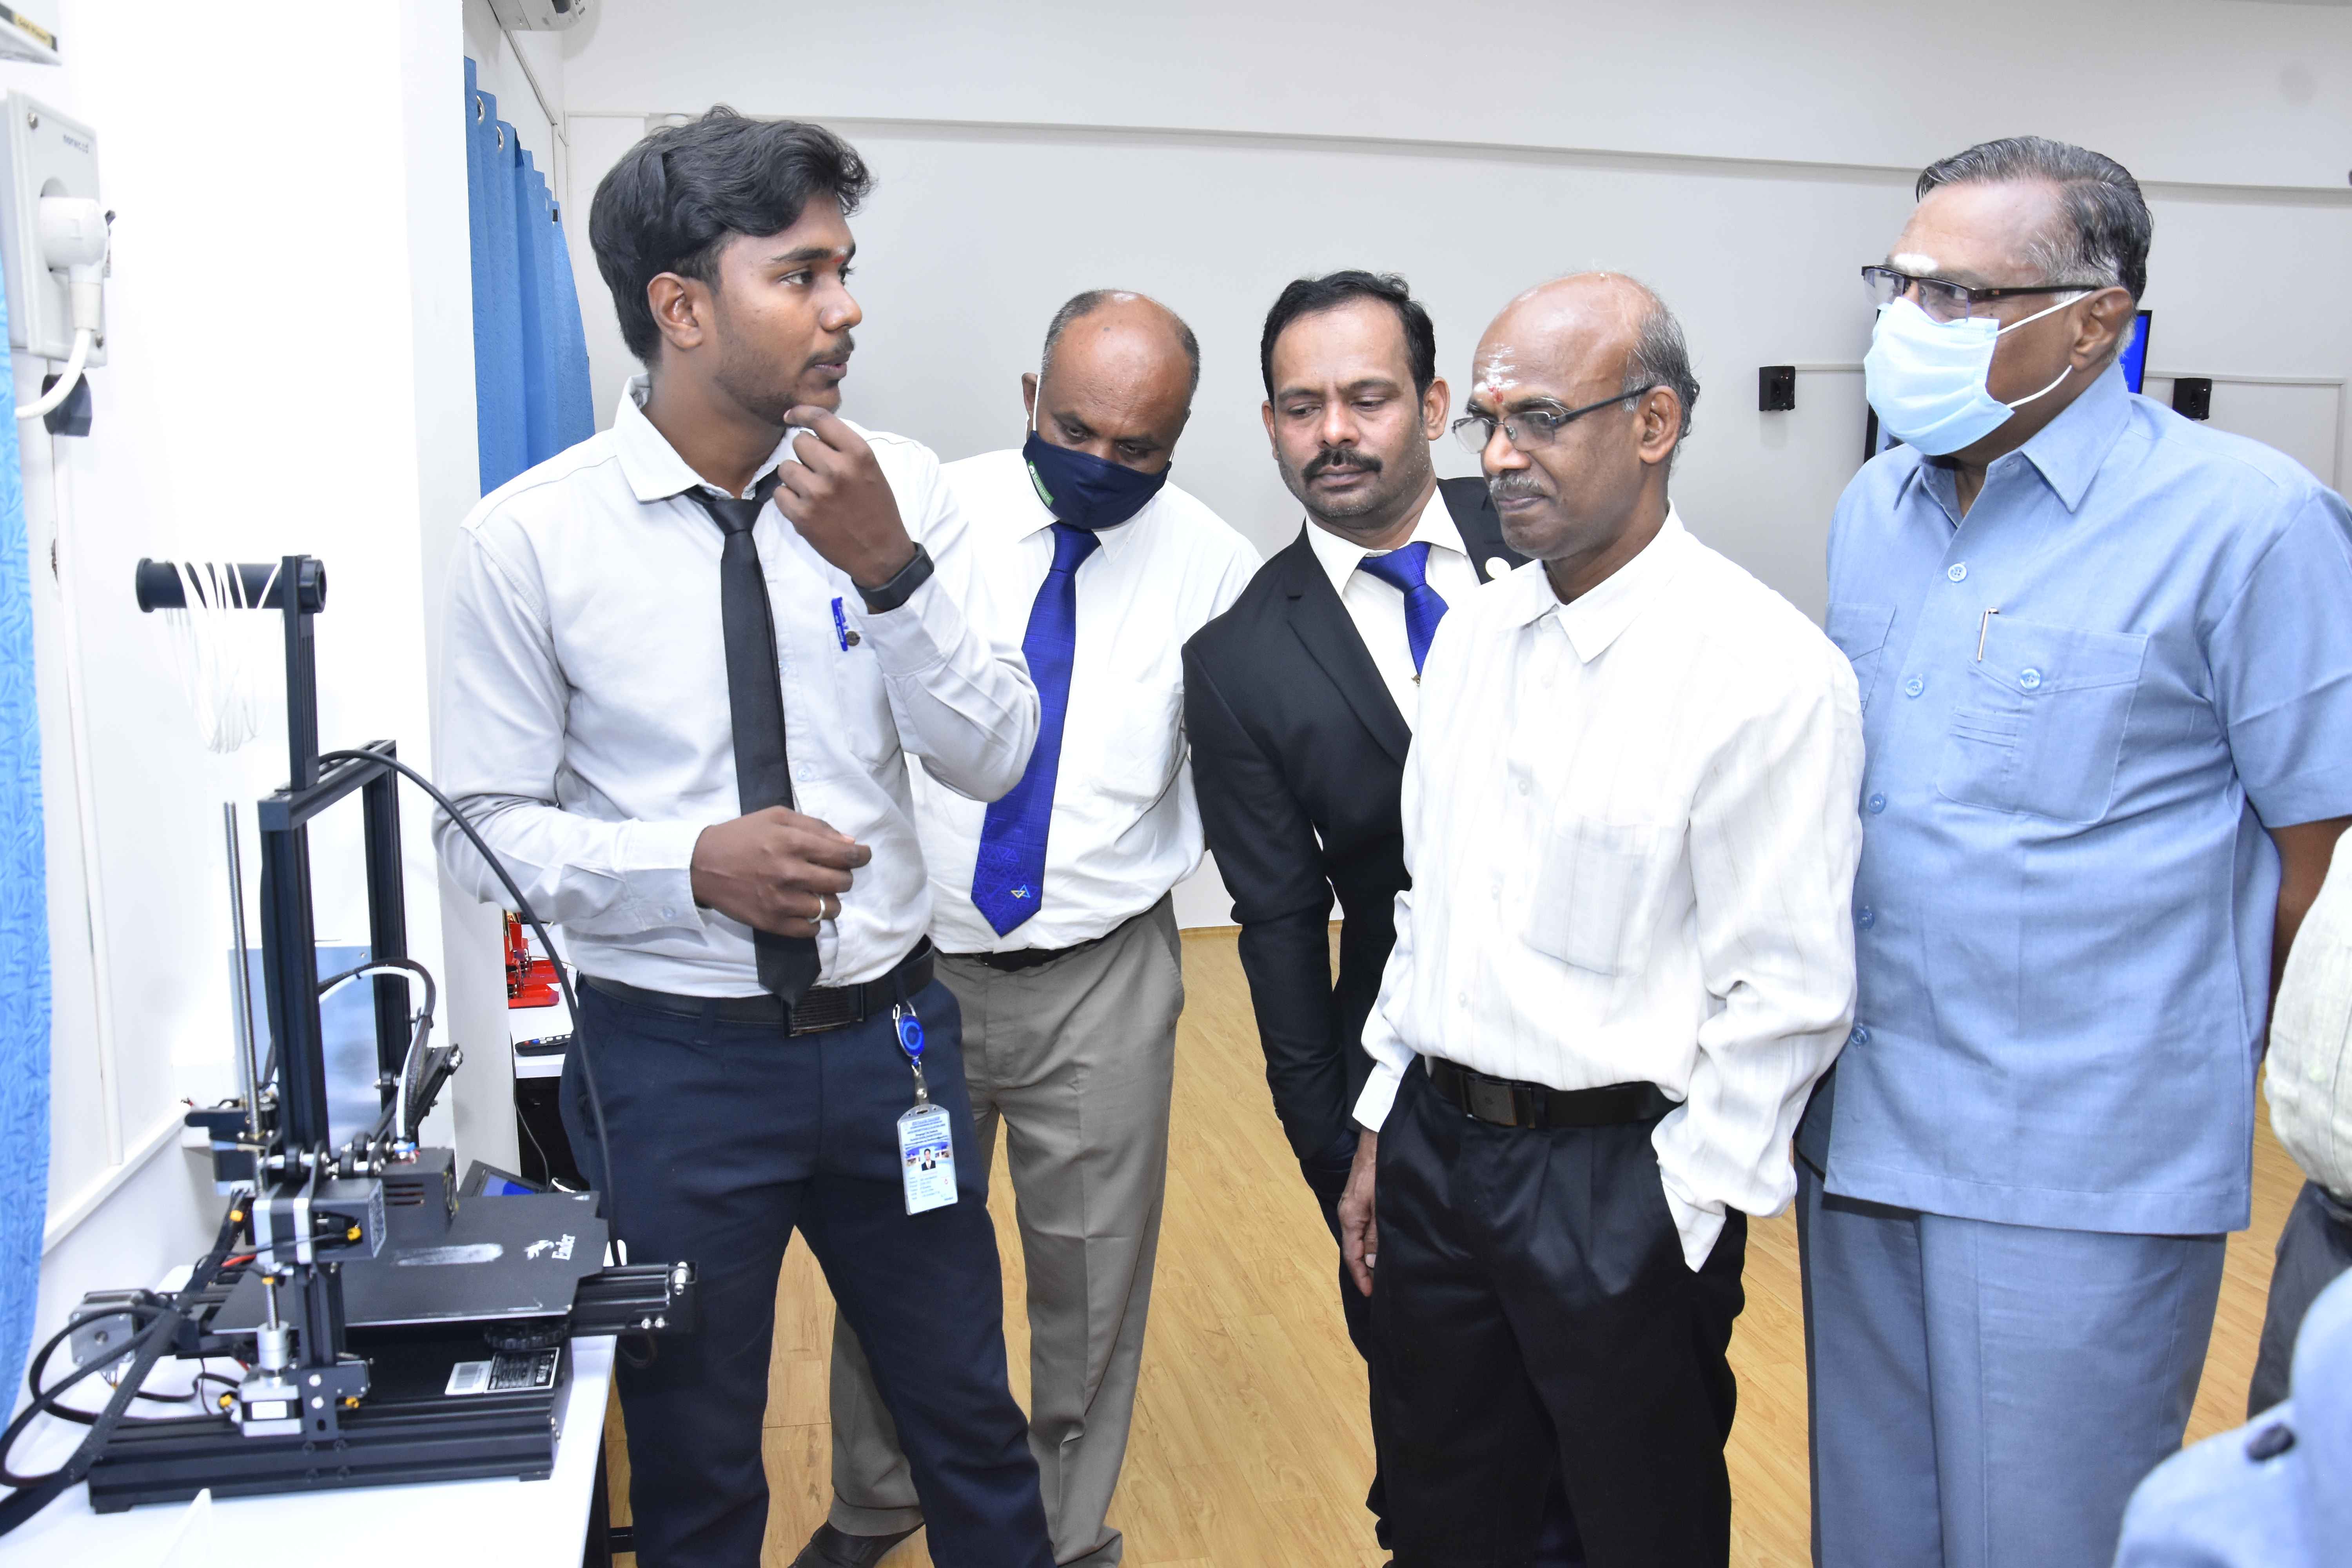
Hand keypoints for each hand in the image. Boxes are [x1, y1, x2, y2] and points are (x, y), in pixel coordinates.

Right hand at [689, 807, 870, 936]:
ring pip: (830, 908)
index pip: (845, 855)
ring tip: (816, 891)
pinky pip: (810, 930)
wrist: (701, 864)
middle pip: (842, 883)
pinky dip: (813, 920)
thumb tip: (850, 844)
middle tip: (833, 872)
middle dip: (844, 876)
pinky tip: (803, 908)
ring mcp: (781, 901)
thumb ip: (816, 827)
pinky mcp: (771, 922)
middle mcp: (789, 873)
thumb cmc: (741, 836)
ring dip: (829, 900)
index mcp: (792, 843)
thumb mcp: (777, 817)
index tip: (863, 855)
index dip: (861, 856)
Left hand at [777, 406, 918, 588]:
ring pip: (786, 467)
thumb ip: (844, 449)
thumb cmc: (877, 510)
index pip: (820, 419)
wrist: (881, 553)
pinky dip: (789, 500)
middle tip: (818, 472)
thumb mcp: (870, 470)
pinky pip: (780, 493)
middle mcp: (837, 469)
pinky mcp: (802, 516)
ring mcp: (817, 493)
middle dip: (806, 455)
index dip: (800, 413)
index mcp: (858, 454)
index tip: (791, 416)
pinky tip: (806, 508)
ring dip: (795, 477)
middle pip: (799, 442)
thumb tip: (811, 431)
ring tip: (813, 492)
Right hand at [1338, 1129, 1378, 1296]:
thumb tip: (1372, 1260)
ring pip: (1359, 1239)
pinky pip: (1363, 1228)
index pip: (1352, 1255)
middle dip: (1365, 1269)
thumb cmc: (1379, 1171)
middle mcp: (1348, 1215)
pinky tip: (1381, 1246)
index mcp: (1350, 1217)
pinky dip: (1370, 1241)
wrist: (1377, 1142)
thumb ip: (1377, 1234)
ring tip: (1382, 1271)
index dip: (1361, 1275)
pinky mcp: (1360, 1201)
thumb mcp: (1380, 1205)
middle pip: (1354, 1249)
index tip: (1371, 1293)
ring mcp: (1353, 1207)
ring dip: (1369, 1255)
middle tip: (1379, 1287)